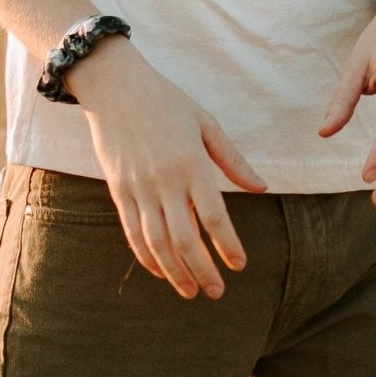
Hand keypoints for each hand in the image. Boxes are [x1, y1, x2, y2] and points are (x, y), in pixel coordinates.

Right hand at [68, 37, 268, 298]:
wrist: (114, 85)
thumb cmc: (166, 101)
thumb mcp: (205, 122)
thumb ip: (232, 160)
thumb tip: (261, 188)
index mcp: (191, 161)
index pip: (213, 216)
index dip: (227, 245)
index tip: (239, 265)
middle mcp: (164, 179)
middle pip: (184, 238)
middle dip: (203, 270)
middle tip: (217, 291)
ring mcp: (138, 186)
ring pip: (157, 242)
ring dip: (175, 272)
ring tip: (191, 291)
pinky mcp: (119, 189)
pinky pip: (132, 232)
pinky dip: (146, 257)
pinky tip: (160, 271)